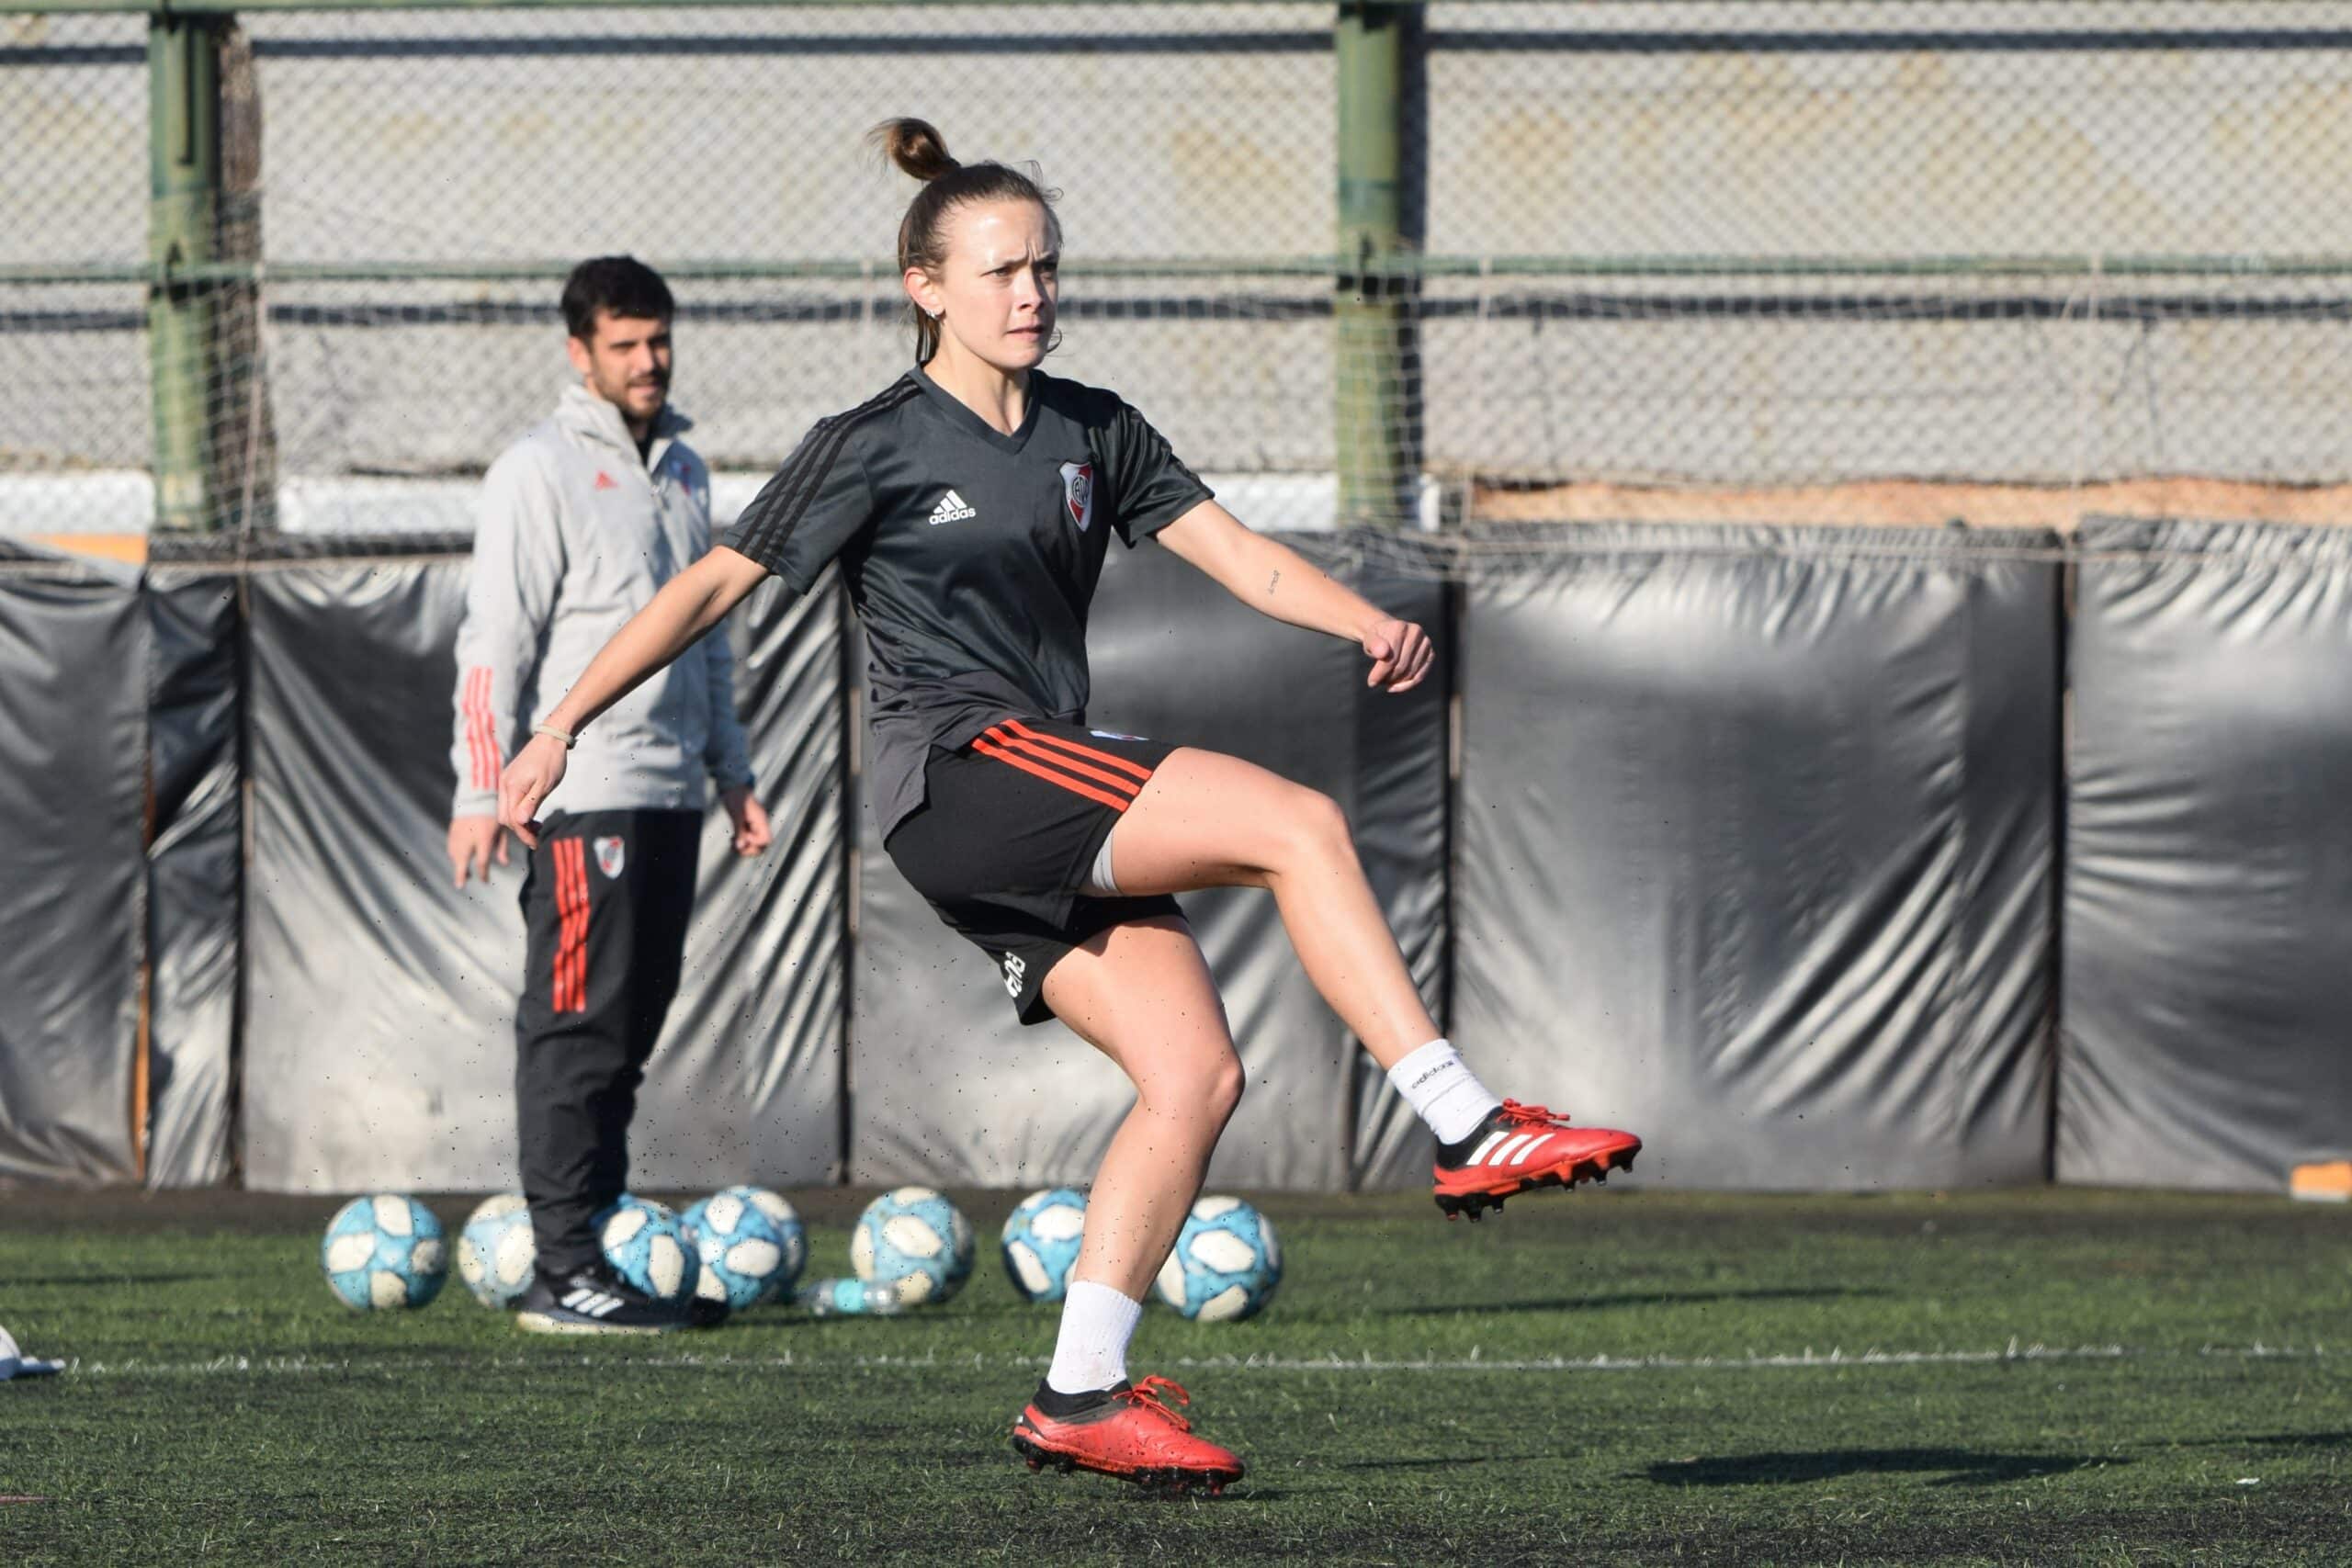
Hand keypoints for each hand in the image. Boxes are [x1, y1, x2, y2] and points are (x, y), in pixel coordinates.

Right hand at [447, 814, 509, 887]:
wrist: (477, 796)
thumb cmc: (493, 814)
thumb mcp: (502, 830)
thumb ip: (502, 847)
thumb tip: (505, 864)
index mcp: (483, 838)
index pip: (482, 862)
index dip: (483, 874)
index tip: (484, 880)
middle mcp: (469, 838)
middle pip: (461, 861)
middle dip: (460, 874)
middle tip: (460, 885)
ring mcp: (459, 834)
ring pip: (454, 855)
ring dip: (458, 865)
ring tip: (465, 874)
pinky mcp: (453, 830)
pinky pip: (451, 846)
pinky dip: (454, 855)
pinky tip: (459, 859)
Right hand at [498, 733, 569, 849]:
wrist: (550, 739)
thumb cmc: (551, 761)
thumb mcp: (545, 784)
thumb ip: (531, 803)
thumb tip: (520, 822)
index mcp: (512, 787)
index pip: (513, 819)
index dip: (524, 834)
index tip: (536, 843)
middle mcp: (504, 785)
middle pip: (505, 818)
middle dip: (520, 830)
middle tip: (539, 835)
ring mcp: (506, 782)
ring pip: (506, 811)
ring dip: (520, 822)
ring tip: (538, 825)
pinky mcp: (510, 780)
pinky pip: (510, 802)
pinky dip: (519, 811)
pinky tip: (533, 814)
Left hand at [721, 785, 771, 856]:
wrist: (732, 786)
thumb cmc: (736, 796)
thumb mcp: (737, 814)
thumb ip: (739, 831)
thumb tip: (740, 846)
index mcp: (760, 820)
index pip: (766, 839)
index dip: (755, 842)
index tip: (744, 836)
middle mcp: (759, 823)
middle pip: (762, 844)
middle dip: (750, 848)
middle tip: (737, 846)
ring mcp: (754, 824)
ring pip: (754, 842)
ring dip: (744, 846)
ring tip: (733, 843)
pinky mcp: (747, 824)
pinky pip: (748, 838)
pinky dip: (740, 841)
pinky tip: (732, 839)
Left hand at [1361, 617, 1435, 692]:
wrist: (1388, 633)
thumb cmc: (1377, 639)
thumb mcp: (1369, 640)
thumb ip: (1373, 645)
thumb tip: (1383, 653)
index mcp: (1400, 627)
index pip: (1391, 659)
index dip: (1380, 673)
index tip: (1371, 682)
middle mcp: (1416, 632)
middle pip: (1401, 667)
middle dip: (1388, 678)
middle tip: (1378, 682)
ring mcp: (1426, 643)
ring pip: (1411, 673)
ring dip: (1396, 682)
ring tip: (1386, 681)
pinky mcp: (1431, 653)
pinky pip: (1420, 675)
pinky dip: (1407, 685)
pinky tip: (1396, 686)